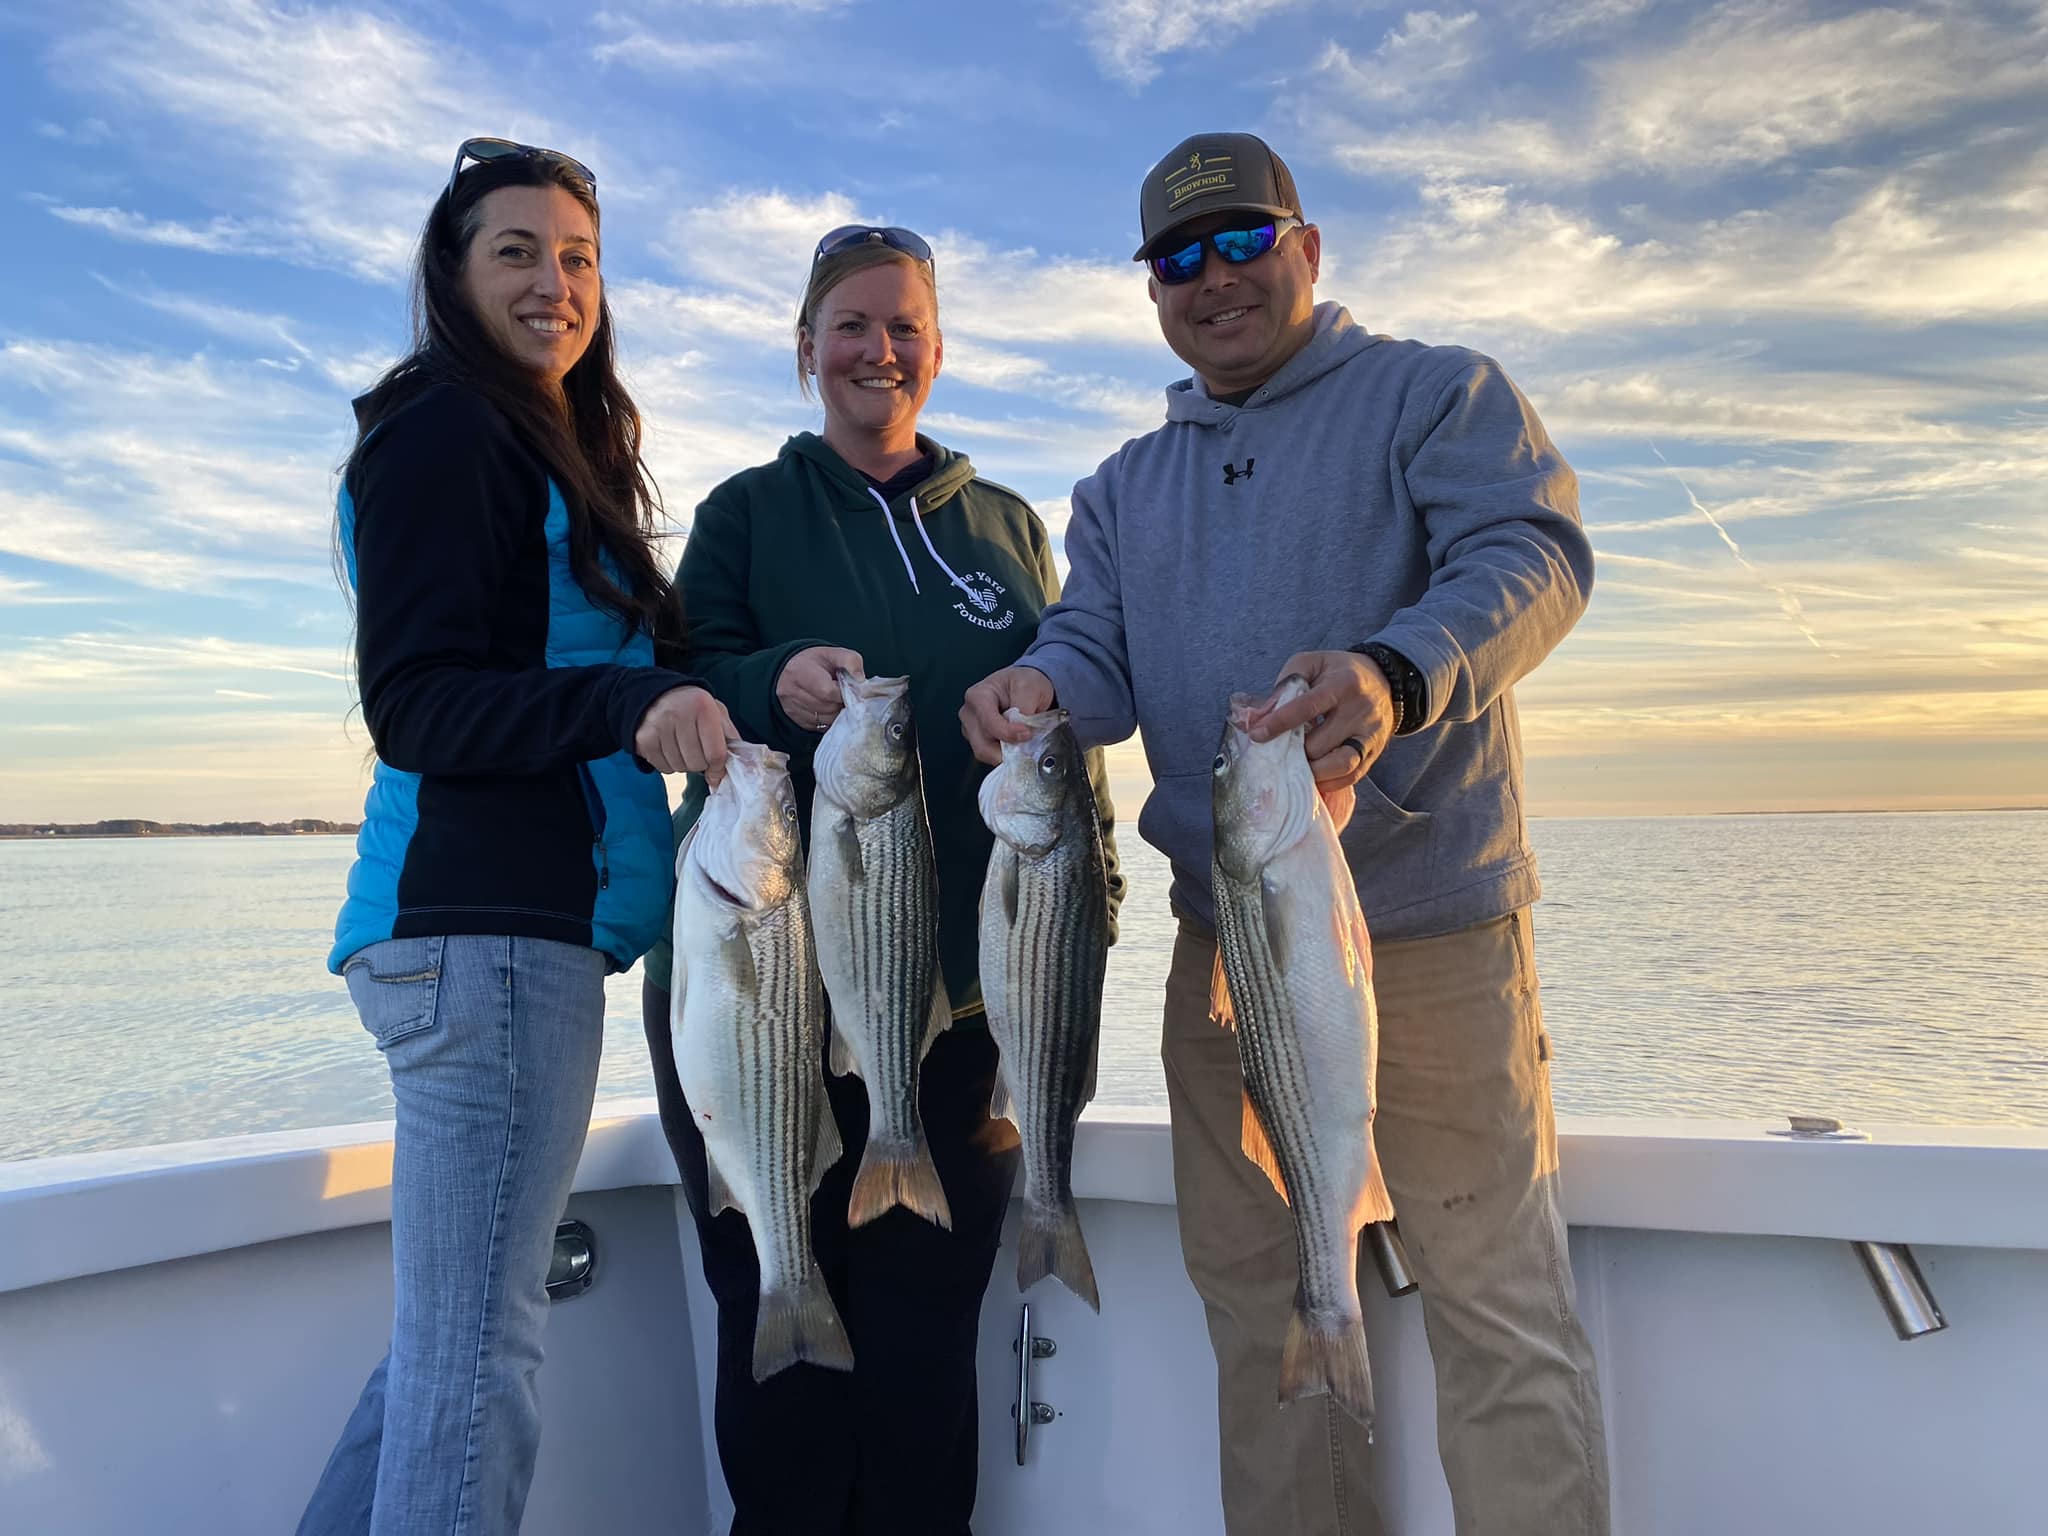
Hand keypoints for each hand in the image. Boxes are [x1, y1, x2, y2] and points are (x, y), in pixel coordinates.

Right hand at [633, 686, 733, 784]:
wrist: (655, 696)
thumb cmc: (693, 708)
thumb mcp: (716, 713)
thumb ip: (731, 737)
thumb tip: (742, 767)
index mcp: (703, 707)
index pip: (716, 753)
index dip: (719, 768)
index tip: (717, 770)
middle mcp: (679, 714)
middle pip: (697, 763)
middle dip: (700, 763)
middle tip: (697, 749)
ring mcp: (658, 727)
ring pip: (680, 768)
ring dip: (684, 764)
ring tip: (682, 746)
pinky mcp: (644, 739)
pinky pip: (664, 768)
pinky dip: (669, 764)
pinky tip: (669, 748)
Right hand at [777, 646, 863, 733]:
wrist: (790, 671)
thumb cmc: (814, 662)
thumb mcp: (832, 653)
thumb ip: (850, 661)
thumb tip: (860, 680)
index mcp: (800, 672)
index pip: (827, 691)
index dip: (844, 691)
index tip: (850, 687)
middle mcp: (792, 693)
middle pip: (828, 707)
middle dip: (842, 702)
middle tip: (846, 694)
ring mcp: (793, 710)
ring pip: (827, 720)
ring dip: (838, 712)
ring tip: (838, 700)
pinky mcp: (798, 722)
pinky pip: (822, 727)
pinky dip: (831, 719)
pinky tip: (831, 708)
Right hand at [960, 666, 1055, 765]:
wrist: (1025, 686)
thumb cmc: (1023, 682)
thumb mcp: (1029, 686)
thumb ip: (1025, 707)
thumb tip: (1023, 730)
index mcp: (978, 696)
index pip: (988, 722)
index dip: (1008, 733)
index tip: (1027, 733)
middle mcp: (969, 713)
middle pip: (982, 745)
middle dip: (1006, 751)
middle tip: (1027, 747)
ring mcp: (972, 729)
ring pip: (985, 753)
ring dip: (1006, 755)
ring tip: (1023, 745)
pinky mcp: (978, 741)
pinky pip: (990, 756)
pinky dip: (1006, 756)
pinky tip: (1017, 747)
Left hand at [1247, 650, 1395, 792]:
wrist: (1385, 680)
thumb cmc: (1339, 672)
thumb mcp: (1311, 663)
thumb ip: (1284, 686)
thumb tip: (1259, 717)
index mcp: (1342, 684)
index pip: (1307, 706)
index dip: (1280, 722)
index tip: (1257, 734)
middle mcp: (1360, 710)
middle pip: (1320, 743)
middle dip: (1293, 751)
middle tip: (1276, 750)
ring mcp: (1370, 734)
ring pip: (1340, 765)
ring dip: (1312, 771)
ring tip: (1295, 765)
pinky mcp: (1374, 753)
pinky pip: (1351, 777)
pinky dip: (1328, 781)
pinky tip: (1313, 775)